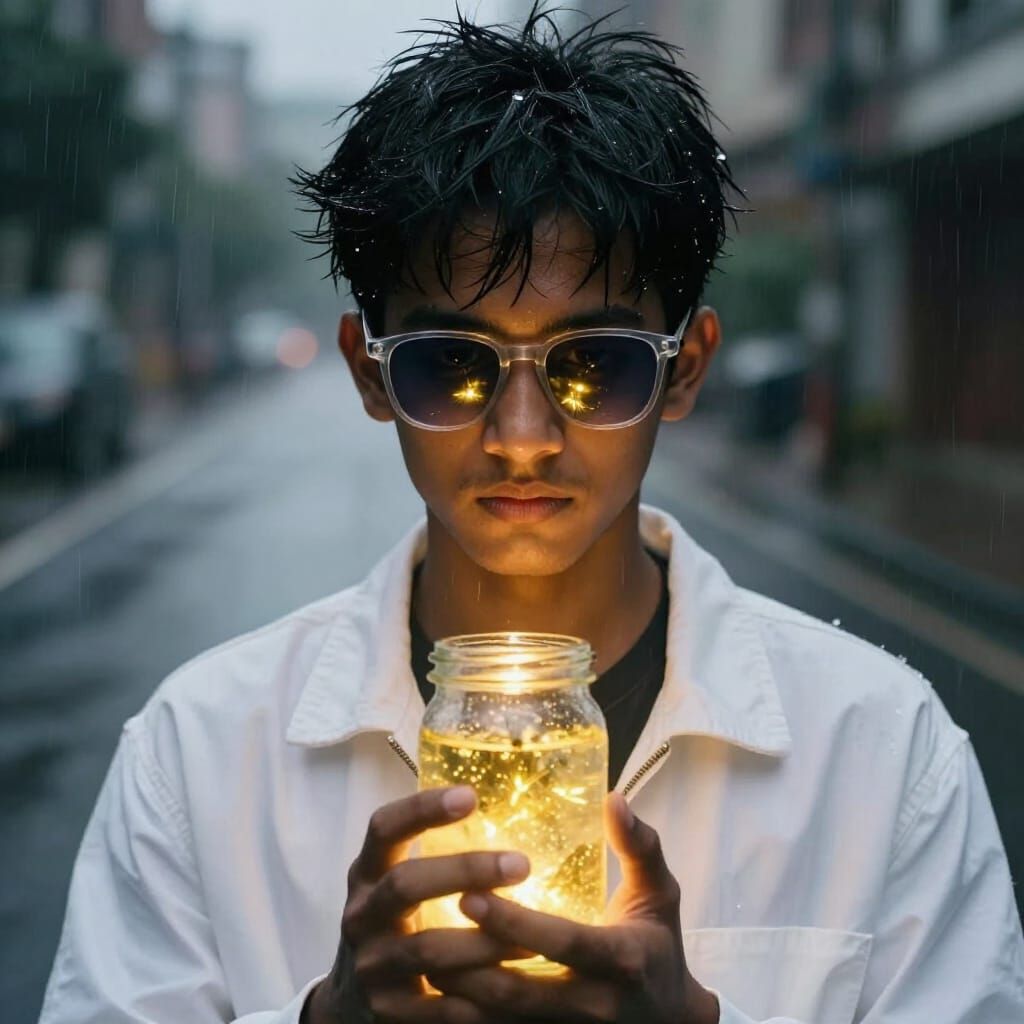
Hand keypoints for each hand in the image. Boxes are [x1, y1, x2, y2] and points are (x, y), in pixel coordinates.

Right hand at [303, 785, 532, 1023]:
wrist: (351, 999)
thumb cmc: (394, 921)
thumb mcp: (398, 882)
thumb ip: (435, 855)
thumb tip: (502, 811)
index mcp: (366, 872)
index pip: (384, 828)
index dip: (422, 810)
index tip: (471, 796)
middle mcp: (361, 914)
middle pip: (405, 884)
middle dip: (465, 871)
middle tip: (522, 865)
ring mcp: (370, 964)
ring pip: (427, 949)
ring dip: (484, 943)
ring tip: (532, 939)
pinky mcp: (386, 1010)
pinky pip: (438, 1008)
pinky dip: (477, 1001)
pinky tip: (515, 992)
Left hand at [426, 792, 719, 1023]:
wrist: (671, 1019)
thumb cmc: (659, 943)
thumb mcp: (660, 892)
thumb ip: (639, 845)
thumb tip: (613, 797)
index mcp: (621, 958)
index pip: (561, 942)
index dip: (512, 923)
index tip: (468, 894)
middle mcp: (596, 1005)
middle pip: (521, 992)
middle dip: (469, 963)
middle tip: (427, 927)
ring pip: (505, 1021)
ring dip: (461, 994)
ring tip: (423, 956)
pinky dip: (472, 1016)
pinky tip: (443, 991)